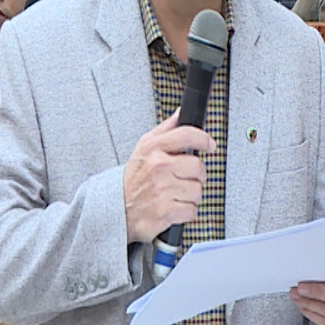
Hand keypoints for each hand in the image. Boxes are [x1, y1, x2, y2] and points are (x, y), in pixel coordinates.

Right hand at [123, 110, 214, 244]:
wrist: (115, 208)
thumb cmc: (134, 177)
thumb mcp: (145, 147)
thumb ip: (167, 128)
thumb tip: (181, 112)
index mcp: (153, 148)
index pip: (187, 135)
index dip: (204, 139)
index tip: (210, 145)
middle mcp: (158, 167)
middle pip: (198, 166)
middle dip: (197, 175)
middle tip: (187, 178)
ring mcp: (162, 190)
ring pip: (197, 190)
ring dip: (191, 195)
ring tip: (177, 194)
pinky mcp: (165, 211)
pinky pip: (192, 210)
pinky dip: (186, 211)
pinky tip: (174, 207)